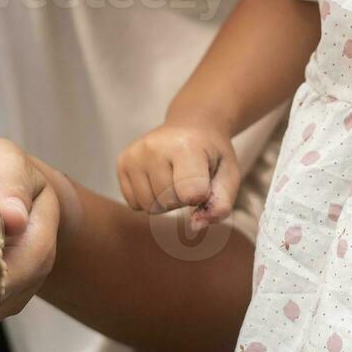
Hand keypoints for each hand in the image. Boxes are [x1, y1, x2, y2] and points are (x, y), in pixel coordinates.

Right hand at [117, 119, 239, 227]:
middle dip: (182, 199)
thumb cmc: (212, 154)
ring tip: (174, 179)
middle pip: (167, 202)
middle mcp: (154, 147)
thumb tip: (194, 226)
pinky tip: (158, 180)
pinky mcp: (122, 161)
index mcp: (186, 147)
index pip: (191, 194)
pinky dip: (149, 199)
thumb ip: (221, 204)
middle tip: (189, 178)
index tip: (206, 180)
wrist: (191, 125)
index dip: (202, 196)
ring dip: (164, 202)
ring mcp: (135, 154)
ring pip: (148, 206)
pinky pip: (134, 203)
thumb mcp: (229, 175)